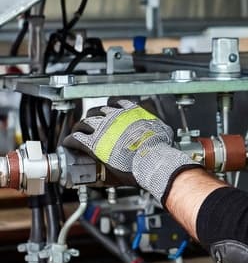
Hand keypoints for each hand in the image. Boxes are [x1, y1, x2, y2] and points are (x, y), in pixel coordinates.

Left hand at [66, 99, 198, 202]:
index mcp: (130, 111)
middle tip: (89, 124)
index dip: (108, 108)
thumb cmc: (160, 148)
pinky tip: (68, 143)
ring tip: (76, 133)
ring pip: (83, 123)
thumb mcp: (162, 130)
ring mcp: (102, 129)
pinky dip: (70, 140)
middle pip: (95, 111)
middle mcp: (114, 116)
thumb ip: (157, 127)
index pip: (114, 103)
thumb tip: (163, 131)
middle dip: (91, 117)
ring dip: (79, 127)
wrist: (153, 159)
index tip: (107, 112)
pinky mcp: (93, 143)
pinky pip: (76, 138)